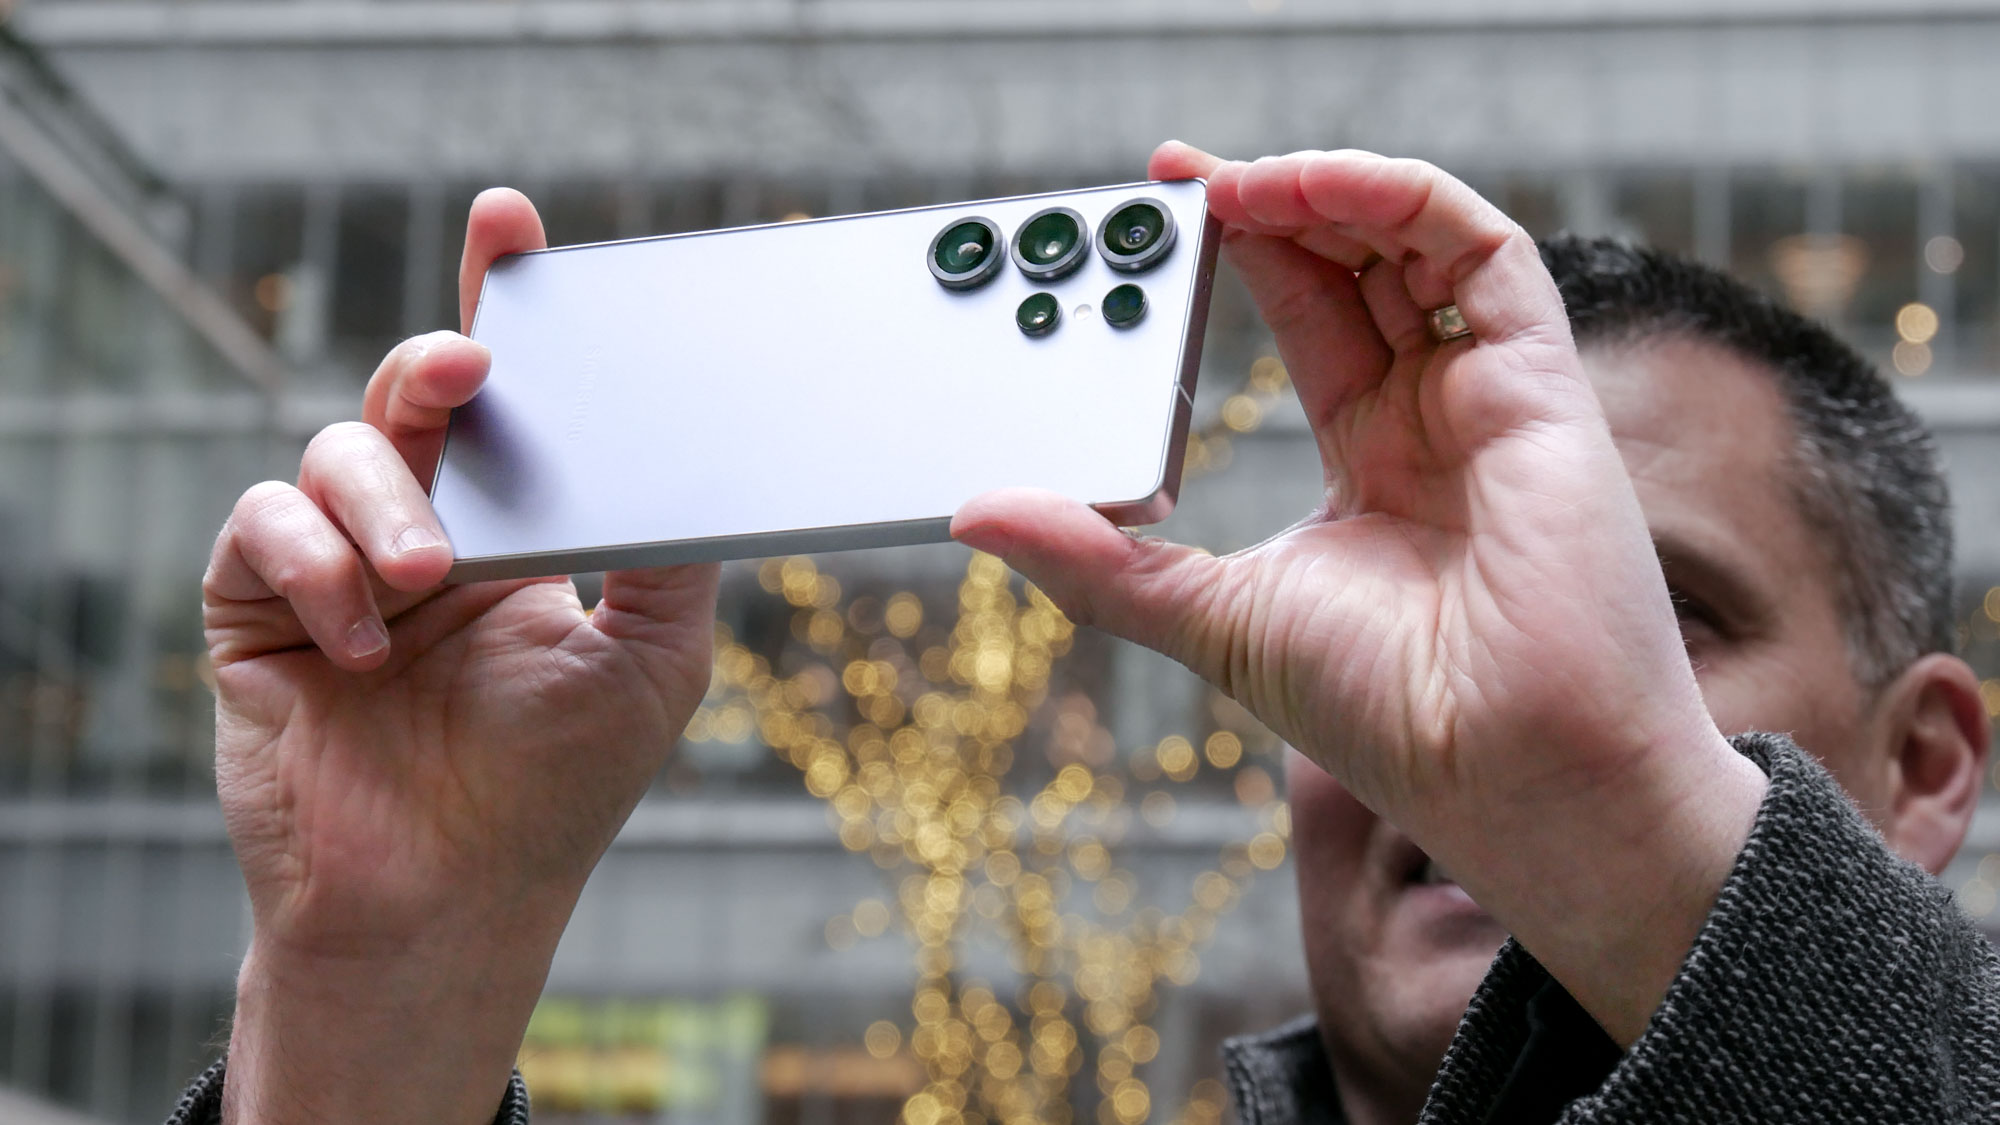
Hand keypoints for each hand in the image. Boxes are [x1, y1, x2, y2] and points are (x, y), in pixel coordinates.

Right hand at [203, 189, 719, 1124]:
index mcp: (518, 528)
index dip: (501, 304)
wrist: (448, 901)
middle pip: (415, 396)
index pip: (508, 400)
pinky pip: (263, 527)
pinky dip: (315, 564)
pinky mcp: (259, 605)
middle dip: (436, 363)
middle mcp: (427, 528)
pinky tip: (364, 638)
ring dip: (386, 501)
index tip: (510, 221)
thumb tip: (707, 456)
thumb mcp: (653, 657)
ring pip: (338, 450)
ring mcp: (339, 562)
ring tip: (434, 579)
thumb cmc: (557, 788)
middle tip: (472, 366)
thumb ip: (672, 550)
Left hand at [953, 144, 1766, 1042]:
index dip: (1237, 254)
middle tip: (1169, 178)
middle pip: (1355, 268)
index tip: (1151, 212)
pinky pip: (1480, 251)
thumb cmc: (1391, 715)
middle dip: (1266, 207)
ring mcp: (1490, 393)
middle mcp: (1435, 415)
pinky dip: (1396, 199)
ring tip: (1224, 181)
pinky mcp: (1540, 383)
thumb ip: (1095, 562)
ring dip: (1322, 193)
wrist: (1508, 773)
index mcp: (1373, 460)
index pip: (1307, 319)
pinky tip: (1305, 187)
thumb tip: (975, 513)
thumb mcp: (1208, 618)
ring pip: (1416, 243)